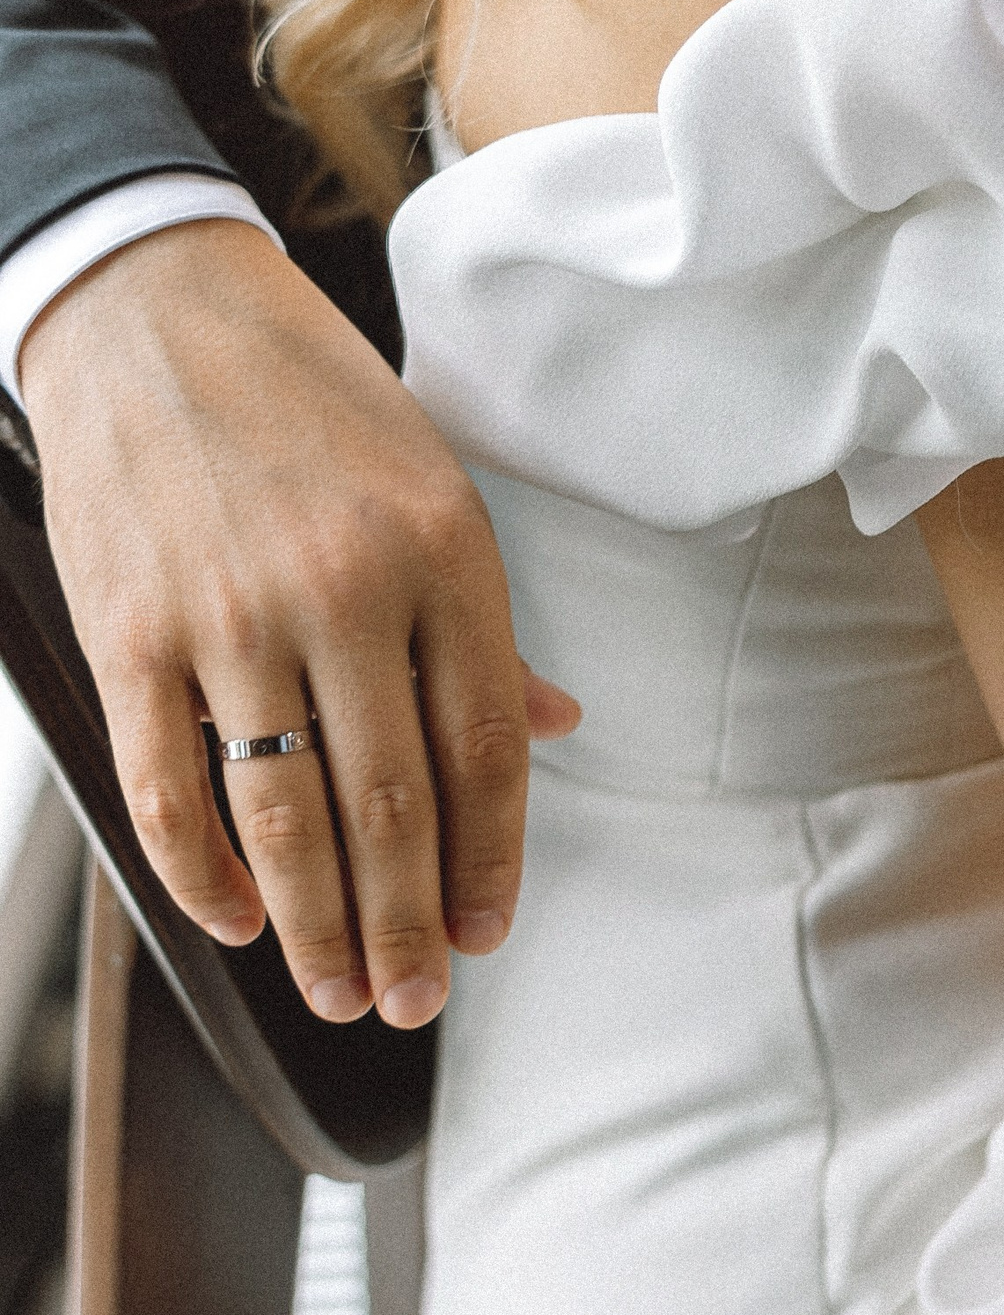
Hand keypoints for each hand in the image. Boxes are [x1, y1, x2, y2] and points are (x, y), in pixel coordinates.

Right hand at [19, 218, 579, 1029]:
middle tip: (416, 1000)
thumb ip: (486, 623)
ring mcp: (233, 617)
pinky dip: (206, 877)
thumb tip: (559, 725)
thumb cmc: (310, 400)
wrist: (157, 313)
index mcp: (445, 551)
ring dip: (319, 928)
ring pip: (288, 819)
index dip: (492, 858)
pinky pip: (171, 791)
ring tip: (341, 994)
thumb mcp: (432, 482)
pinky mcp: (134, 635)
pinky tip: (240, 919)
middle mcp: (348, 590)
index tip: (489, 930)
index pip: (488, 747)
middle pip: (393, 806)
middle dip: (408, 929)